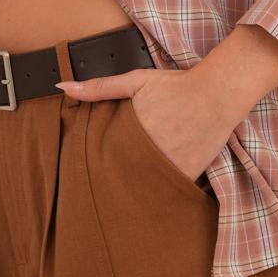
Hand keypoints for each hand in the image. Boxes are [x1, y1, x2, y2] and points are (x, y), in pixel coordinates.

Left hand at [55, 64, 241, 182]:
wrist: (217, 93)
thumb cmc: (175, 85)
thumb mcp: (135, 80)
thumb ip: (98, 87)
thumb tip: (60, 87)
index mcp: (130, 135)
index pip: (104, 161)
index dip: (97, 168)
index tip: (91, 174)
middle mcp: (148, 154)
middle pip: (122, 176)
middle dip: (115, 181)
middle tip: (105, 189)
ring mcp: (169, 167)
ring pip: (144, 187)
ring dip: (136, 188)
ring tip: (127, 195)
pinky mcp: (187, 174)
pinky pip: (169, 189)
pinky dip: (161, 188)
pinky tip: (153, 191)